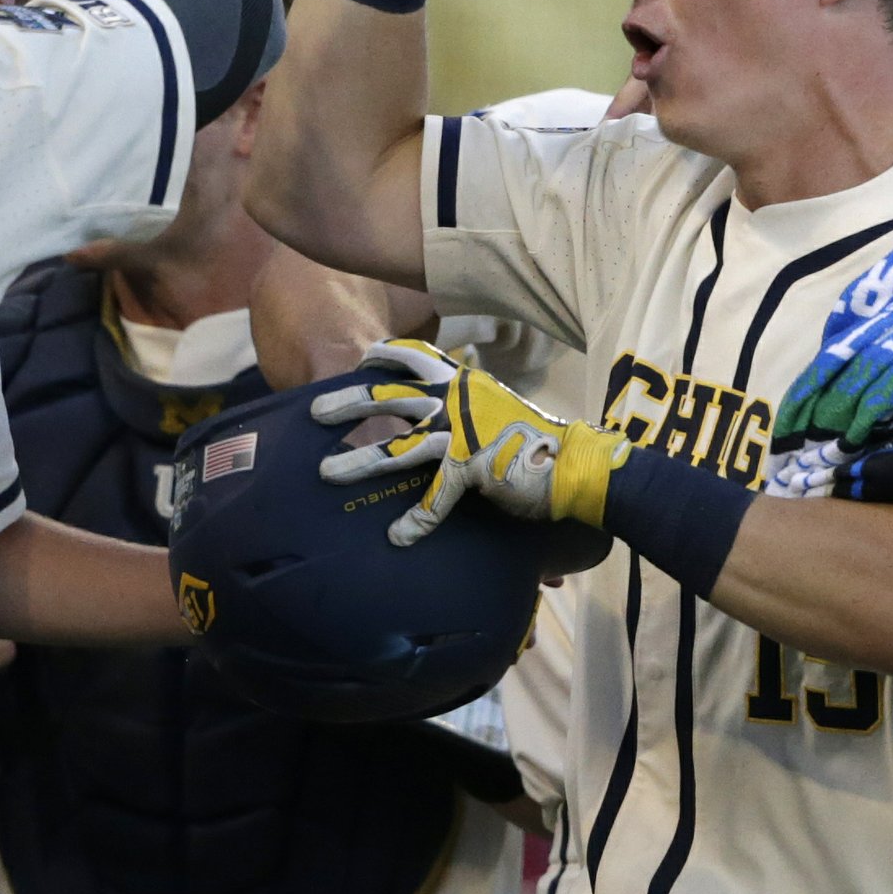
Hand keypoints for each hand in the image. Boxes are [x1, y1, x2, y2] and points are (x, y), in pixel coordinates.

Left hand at [313, 339, 618, 542]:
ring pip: (399, 446)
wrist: (577, 463)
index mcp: (465, 382)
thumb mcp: (497, 407)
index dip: (383, 357)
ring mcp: (463, 434)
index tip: (359, 361)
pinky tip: (398, 536)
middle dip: (349, 403)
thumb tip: (447, 403)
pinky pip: (435, 499)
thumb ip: (468, 404)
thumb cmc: (537, 438)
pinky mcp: (472, 469)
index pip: (415, 357)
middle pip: (390, 397)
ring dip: (360, 460)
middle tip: (315, 414)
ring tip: (327, 473)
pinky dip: (416, 521)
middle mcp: (458, 401)